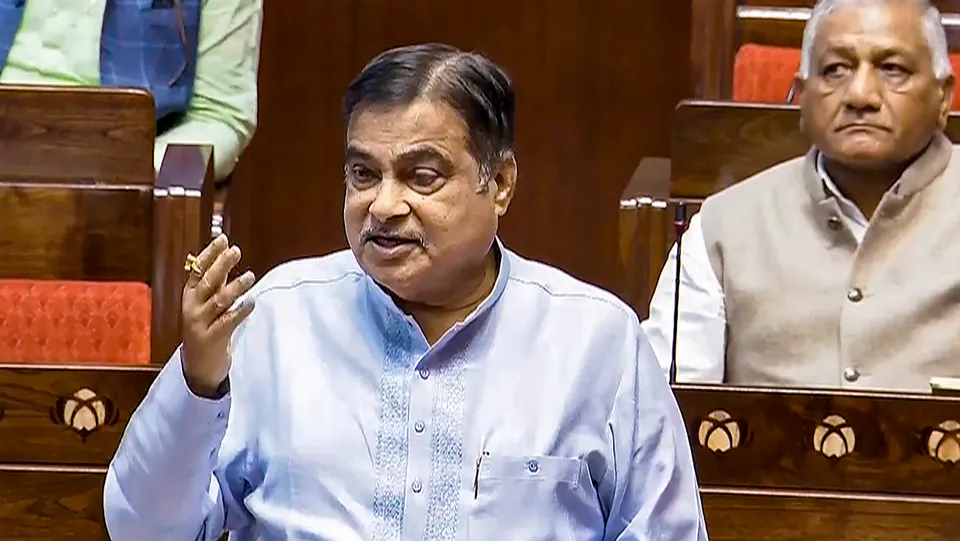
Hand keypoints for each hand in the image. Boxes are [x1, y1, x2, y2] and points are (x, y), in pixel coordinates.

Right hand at [181, 234, 255, 396]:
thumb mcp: (206, 304)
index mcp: (189, 296)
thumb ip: (215, 283)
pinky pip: (228, 322)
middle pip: (207, 282)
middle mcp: (191, 308)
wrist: (198, 366)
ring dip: (235, 287)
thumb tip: (226, 257)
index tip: (222, 239)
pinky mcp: (212, 338)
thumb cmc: (206, 329)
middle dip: (221, 265)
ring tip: (250, 276)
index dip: (209, 254)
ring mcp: (200, 324)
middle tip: (236, 251)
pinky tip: (252, 302)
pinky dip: (241, 311)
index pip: (196, 271)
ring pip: (218, 301)